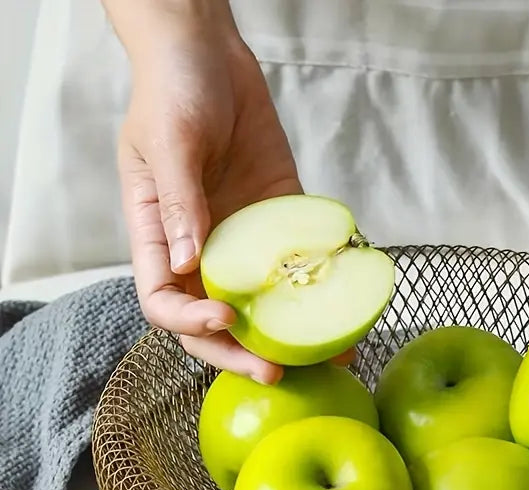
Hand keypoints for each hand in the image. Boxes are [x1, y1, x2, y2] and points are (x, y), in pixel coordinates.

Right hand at [115, 8, 300, 381]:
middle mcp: (200, 252)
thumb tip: (188, 264)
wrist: (212, 57)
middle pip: (213, 324)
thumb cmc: (173, 91)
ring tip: (326, 362)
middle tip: (276, 373)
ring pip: (261, 309)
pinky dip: (319, 297)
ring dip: (289, 340)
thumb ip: (178, 202)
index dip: (190, 323)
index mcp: (160, 239)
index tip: (226, 319)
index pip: (164, 303)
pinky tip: (347, 320)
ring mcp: (241, 245)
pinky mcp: (279, 227)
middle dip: (241, 353)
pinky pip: (298, 270)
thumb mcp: (168, 142)